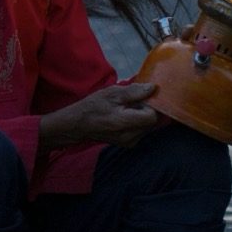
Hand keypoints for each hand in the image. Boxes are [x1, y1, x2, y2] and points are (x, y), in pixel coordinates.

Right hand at [40, 83, 159, 150]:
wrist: (78, 125)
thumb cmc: (92, 107)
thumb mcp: (111, 93)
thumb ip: (133, 91)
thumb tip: (153, 88)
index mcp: (126, 123)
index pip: (153, 116)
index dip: (151, 104)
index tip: (144, 96)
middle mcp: (131, 137)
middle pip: (152, 122)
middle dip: (147, 109)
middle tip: (134, 99)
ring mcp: (130, 142)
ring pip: (148, 126)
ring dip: (143, 115)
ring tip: (128, 106)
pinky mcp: (129, 143)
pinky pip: (141, 130)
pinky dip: (138, 121)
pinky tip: (126, 114)